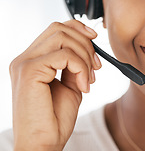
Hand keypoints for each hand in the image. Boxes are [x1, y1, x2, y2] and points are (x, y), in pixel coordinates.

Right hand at [9, 20, 101, 150]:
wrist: (44, 143)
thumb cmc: (55, 118)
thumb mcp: (70, 83)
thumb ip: (74, 63)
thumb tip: (88, 45)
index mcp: (33, 60)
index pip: (55, 29)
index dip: (78, 28)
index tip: (95, 39)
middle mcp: (25, 58)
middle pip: (60, 28)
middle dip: (86, 44)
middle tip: (96, 66)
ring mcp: (24, 63)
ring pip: (62, 37)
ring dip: (84, 56)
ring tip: (88, 79)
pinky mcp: (29, 71)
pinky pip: (64, 55)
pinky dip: (80, 67)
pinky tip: (83, 86)